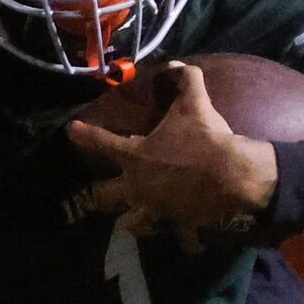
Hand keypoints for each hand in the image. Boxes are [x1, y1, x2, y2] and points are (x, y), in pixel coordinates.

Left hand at [67, 62, 278, 245]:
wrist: (233, 175)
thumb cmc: (206, 139)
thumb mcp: (194, 103)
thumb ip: (185, 80)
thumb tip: (176, 64)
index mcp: (137, 157)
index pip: (102, 144)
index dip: (85, 136)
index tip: (70, 132)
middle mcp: (140, 187)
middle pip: (106, 197)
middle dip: (98, 195)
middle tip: (95, 194)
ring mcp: (157, 208)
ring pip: (132, 224)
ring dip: (130, 221)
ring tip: (130, 220)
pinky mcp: (178, 223)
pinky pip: (175, 236)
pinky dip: (179, 238)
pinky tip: (181, 239)